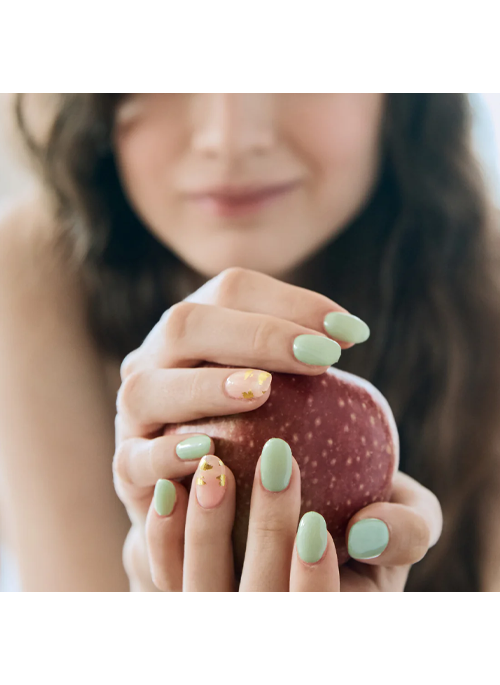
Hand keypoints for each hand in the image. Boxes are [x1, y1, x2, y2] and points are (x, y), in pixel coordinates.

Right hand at [112, 267, 354, 589]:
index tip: (353, 333)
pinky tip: (209, 454)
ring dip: (207, 386)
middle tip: (322, 356)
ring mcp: (133, 414)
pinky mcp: (125, 468)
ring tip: (263, 392)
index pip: (234, 290)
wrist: (204, 501)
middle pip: (187, 324)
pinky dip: (168, 455)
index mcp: (195, 330)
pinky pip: (134, 459)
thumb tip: (350, 333)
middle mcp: (155, 360)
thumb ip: (301, 361)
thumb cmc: (257, 436)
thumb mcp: (281, 392)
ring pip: (150, 386)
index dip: (293, 302)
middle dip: (257, 335)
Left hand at [143, 440, 441, 590]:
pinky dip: (162, 536)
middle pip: (260, 603)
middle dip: (268, 532)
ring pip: (203, 594)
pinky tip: (169, 487)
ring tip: (216, 470)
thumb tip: (367, 529)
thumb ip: (408, 529)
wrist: (305, 510)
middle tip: (277, 460)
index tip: (316, 525)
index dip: (315, 585)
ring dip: (207, 533)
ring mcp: (222, 613)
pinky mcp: (183, 587)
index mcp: (333, 619)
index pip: (319, 618)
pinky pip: (162, 575)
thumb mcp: (405, 520)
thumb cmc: (364, 515)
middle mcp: (272, 628)